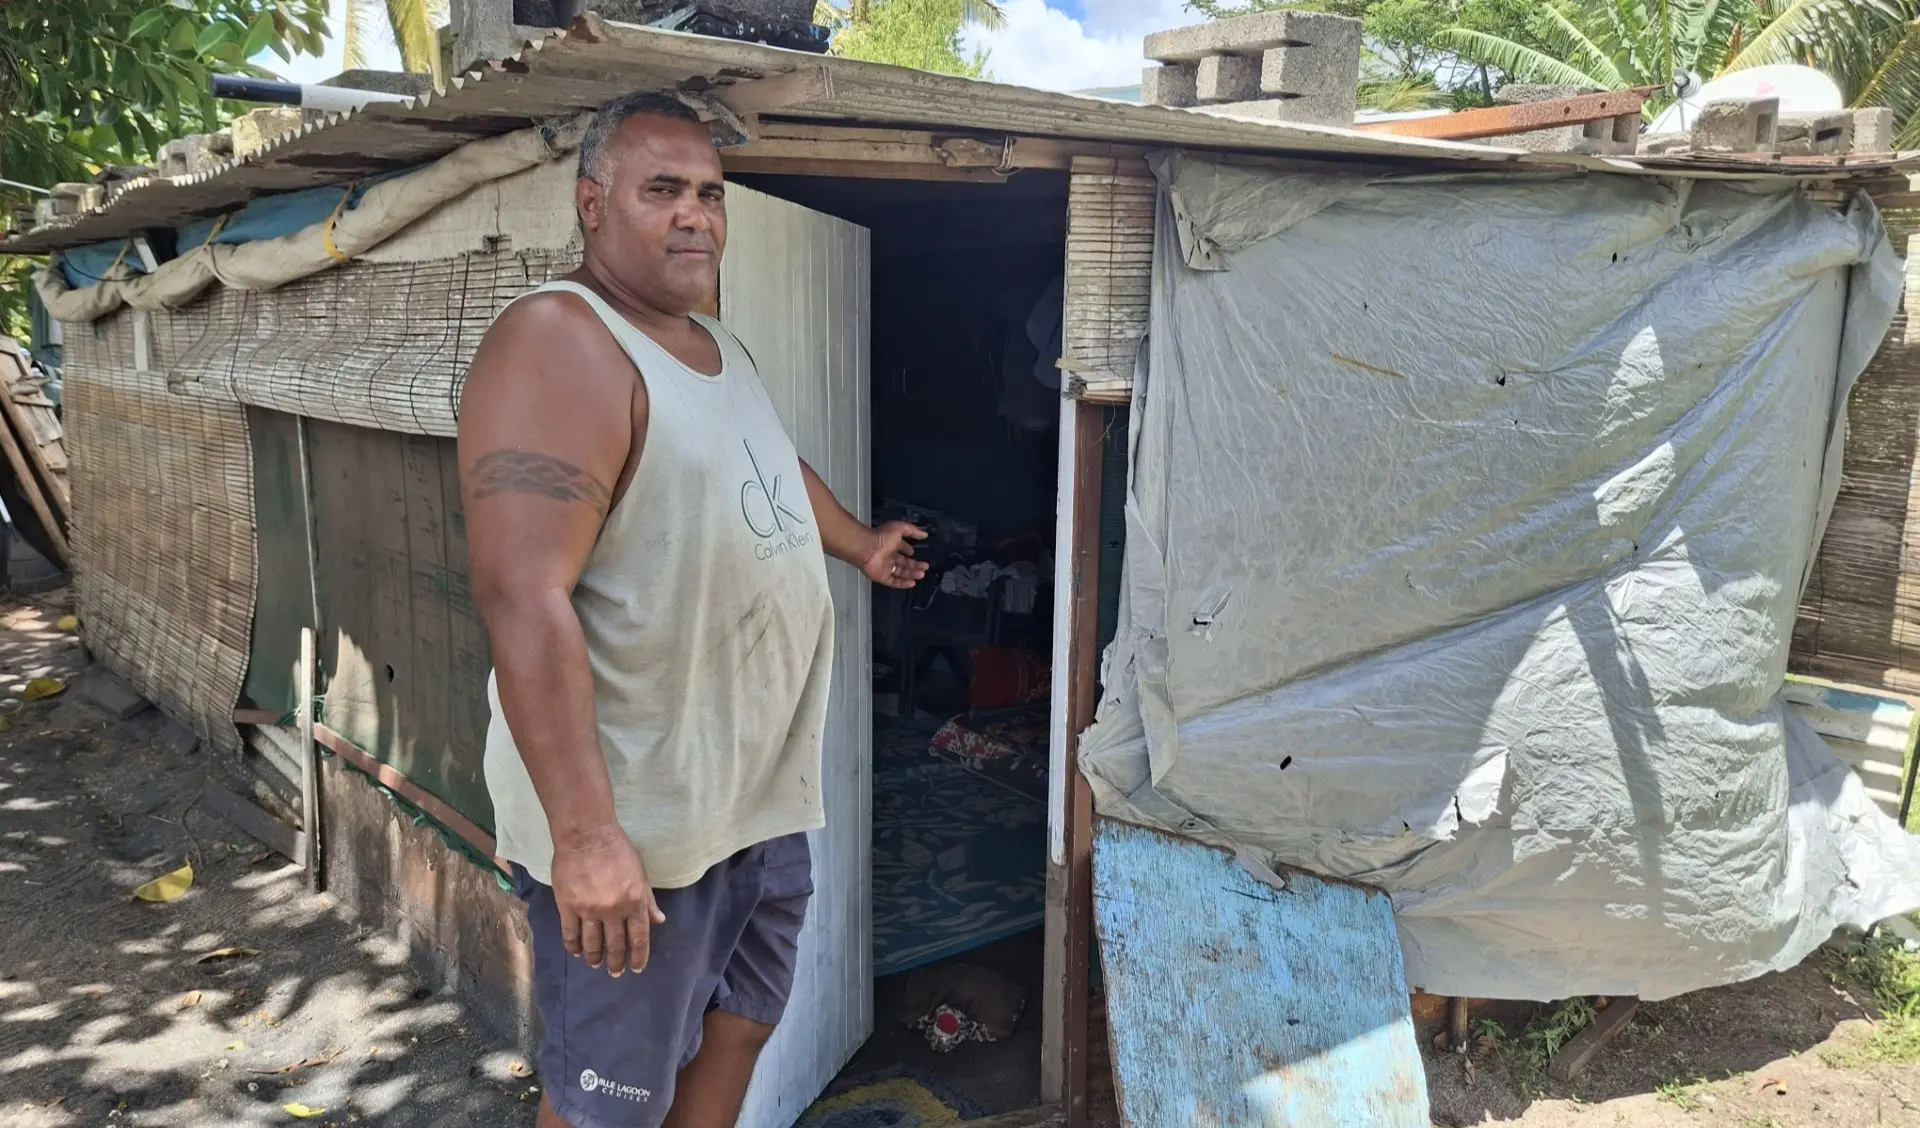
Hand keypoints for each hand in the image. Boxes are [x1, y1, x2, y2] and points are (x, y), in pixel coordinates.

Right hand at [548, 824, 666, 976]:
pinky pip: (571, 934)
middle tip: (615, 972)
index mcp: (635, 902)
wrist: (587, 835)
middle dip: (617, 962)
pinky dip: (574, 947)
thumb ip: (648, 900)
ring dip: (595, 958)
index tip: (636, 968)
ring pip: (592, 944)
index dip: (639, 957)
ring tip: (595, 964)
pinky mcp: (568, 907)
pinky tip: (577, 952)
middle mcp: (614, 910)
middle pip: (616, 945)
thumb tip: (659, 920)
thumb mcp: (640, 874)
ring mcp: (589, 910)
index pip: (639, 938)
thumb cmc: (618, 850)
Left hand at [862, 521, 929, 589]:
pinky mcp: (882, 577)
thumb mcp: (900, 528)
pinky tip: (912, 583)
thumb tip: (924, 534)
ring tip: (922, 574)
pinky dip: (903, 583)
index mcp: (891, 544)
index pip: (902, 548)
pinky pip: (893, 582)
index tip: (914, 553)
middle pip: (904, 563)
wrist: (867, 548)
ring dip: (911, 574)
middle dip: (915, 565)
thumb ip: (913, 530)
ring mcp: (885, 567)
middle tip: (924, 567)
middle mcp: (888, 556)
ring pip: (900, 573)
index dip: (908, 550)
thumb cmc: (881, 537)